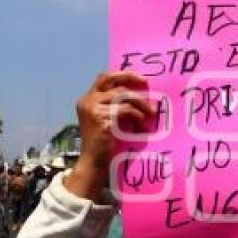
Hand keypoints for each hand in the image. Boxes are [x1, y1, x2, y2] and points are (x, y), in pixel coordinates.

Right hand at [65, 72, 153, 199]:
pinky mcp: (101, 119)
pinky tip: (142, 125)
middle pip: (111, 80)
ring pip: (122, 95)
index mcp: (87, 100)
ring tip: (150, 113)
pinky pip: (125, 110)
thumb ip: (115, 106)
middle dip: (130, 78)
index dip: (122, 74)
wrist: (94, 162)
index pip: (104, 78)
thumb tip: (138, 94)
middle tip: (146, 84)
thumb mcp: (108, 120)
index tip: (139, 78)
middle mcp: (87, 101)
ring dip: (139, 103)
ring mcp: (92, 109)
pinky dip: (137, 116)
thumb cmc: (104, 143)